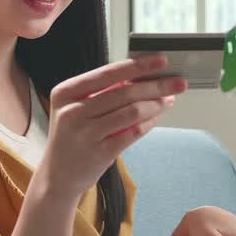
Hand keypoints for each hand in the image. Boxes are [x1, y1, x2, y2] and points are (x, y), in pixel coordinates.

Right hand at [36, 54, 186, 199]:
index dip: (137, 66)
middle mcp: (72, 112)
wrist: (58, 174)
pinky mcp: (98, 153)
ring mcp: (85, 134)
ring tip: (167, 101)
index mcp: (66, 92)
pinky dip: (147, 124)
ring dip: (155, 105)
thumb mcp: (79, 108)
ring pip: (131, 112)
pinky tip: (155, 119)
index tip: (162, 61)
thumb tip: (144, 77)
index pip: (107, 73)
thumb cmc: (73, 135)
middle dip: (156, 86)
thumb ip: (106, 93)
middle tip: (178, 83)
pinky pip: (132, 133)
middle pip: (124, 93)